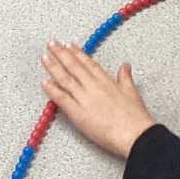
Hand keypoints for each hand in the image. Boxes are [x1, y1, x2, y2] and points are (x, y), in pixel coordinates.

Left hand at [41, 41, 157, 158]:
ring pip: (65, 79)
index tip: (68, 45)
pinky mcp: (77, 113)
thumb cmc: (135, 117)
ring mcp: (84, 98)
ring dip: (53, 67)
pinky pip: (61, 99)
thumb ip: (125, 77)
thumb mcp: (132, 92)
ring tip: (44, 57)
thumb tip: (125, 65)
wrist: (134, 134)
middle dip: (61, 54)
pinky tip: (44, 82)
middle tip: (51, 44)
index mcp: (106, 81)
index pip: (88, 63)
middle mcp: (92, 86)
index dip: (77, 53)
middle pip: (74, 67)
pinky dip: (52, 90)